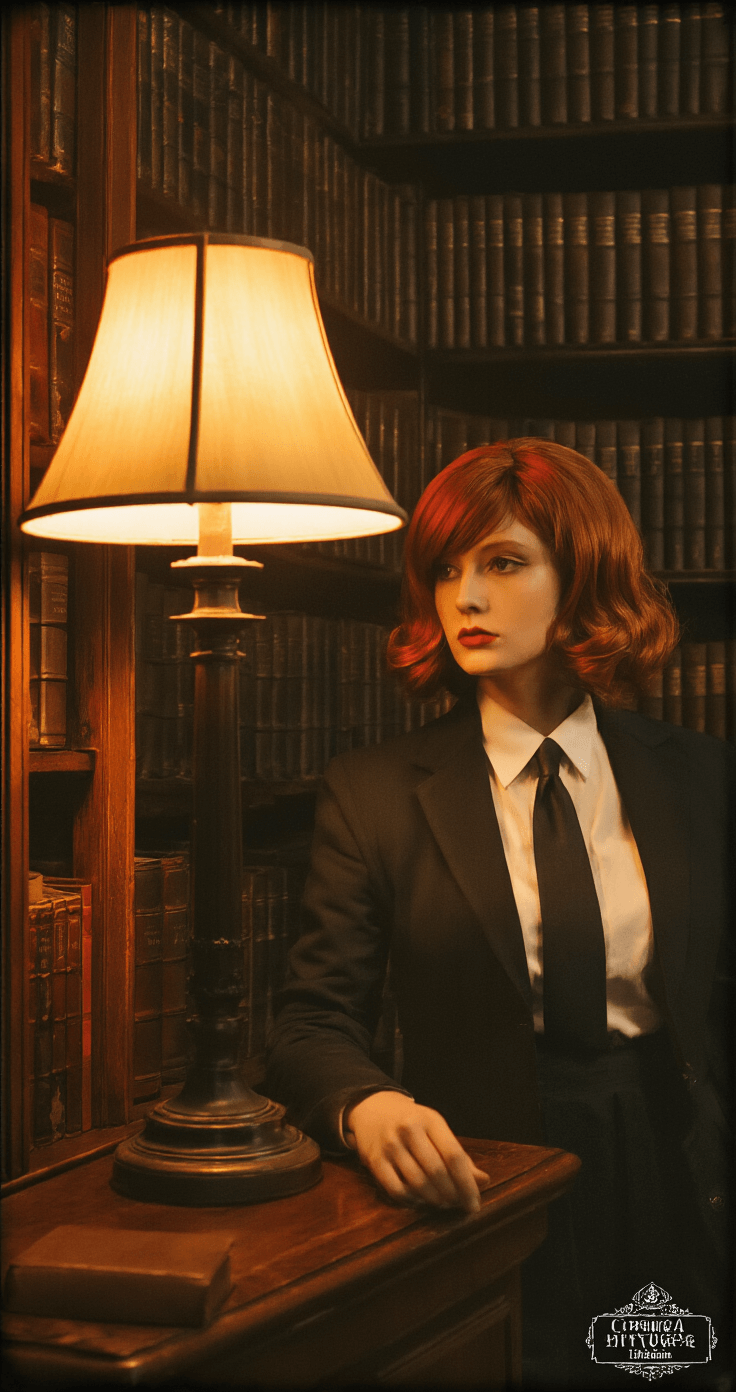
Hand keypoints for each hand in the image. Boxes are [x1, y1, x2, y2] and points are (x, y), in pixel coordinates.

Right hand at [344, 1090, 487, 1213]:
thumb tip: (483, 1181)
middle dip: (452, 1195)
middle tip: (458, 1205)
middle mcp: (409, 1130)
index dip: (467, 1183)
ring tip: (443, 1203)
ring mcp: (390, 1145)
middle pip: (437, 1171)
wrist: (374, 1109)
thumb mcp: (437, 1128)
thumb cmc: (413, 1122)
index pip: (454, 1155)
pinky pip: (396, 1190)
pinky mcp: (374, 1160)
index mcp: (430, 1119)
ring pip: (418, 1183)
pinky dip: (412, 1201)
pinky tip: (420, 1200)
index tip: (474, 1203)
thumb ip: (459, 1155)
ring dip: (434, 1200)